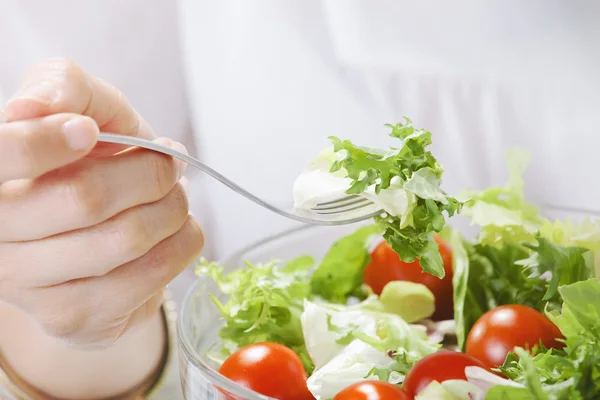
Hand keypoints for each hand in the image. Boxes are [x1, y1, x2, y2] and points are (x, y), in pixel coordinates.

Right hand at [0, 58, 203, 396]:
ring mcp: (28, 286)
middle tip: (170, 162)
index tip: (91, 133)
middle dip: (150, 172)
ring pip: (126, 238)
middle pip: (85, 199)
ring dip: (173, 207)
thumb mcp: (82, 106)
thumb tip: (34, 108)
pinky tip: (176, 229)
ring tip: (175, 195)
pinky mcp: (72, 317)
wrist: (106, 227)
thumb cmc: (92, 157)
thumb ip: (61, 88)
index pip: (2, 157)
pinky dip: (183, 240)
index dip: (48, 142)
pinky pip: (152, 273)